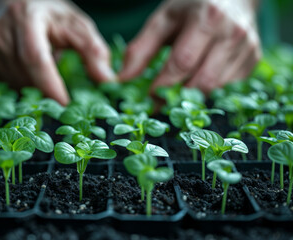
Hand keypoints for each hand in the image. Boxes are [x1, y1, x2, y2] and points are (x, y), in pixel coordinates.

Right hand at [0, 0, 114, 104]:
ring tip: (45, 72)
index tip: (65, 105)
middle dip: (47, 91)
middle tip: (64, 97)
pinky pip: (6, 87)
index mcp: (25, 19)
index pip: (35, 58)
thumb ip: (93, 51)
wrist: (8, 2)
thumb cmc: (47, 14)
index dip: (49, 84)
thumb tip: (108, 81)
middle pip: (26, 77)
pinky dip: (23, 87)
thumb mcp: (75, 25)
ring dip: (36, 88)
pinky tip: (29, 73)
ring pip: (16, 86)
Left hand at [119, 0, 260, 94]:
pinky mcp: (254, 59)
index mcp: (207, 19)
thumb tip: (122, 80)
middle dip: (178, 97)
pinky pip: (229, 87)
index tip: (149, 97)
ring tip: (178, 94)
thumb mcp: (163, 20)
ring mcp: (247, 48)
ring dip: (194, 97)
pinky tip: (198, 83)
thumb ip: (141, 49)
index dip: (163, 85)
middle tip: (162, 102)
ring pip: (217, 89)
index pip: (182, 63)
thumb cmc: (192, 6)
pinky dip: (210, 92)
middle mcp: (232, 34)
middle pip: (202, 82)